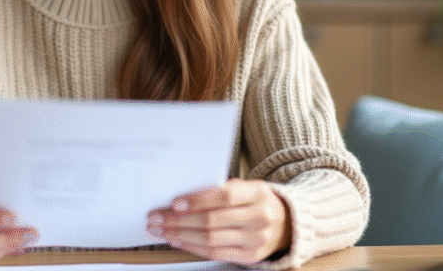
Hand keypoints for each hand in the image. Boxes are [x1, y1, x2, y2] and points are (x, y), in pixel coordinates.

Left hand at [146, 178, 290, 264]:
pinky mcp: (250, 256)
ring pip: (211, 239)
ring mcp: (257, 240)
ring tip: (161, 230)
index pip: (223, 197)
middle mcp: (260, 217)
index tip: (174, 203)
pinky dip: (192, 247)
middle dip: (179, 220)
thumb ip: (219, 190)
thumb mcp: (246, 187)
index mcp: (258, 193)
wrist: (285, 222)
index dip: (197, 201)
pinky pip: (215, 253)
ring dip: (180, 235)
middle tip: (157, 218)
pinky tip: (178, 240)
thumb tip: (182, 199)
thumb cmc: (256, 201)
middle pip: (212, 221)